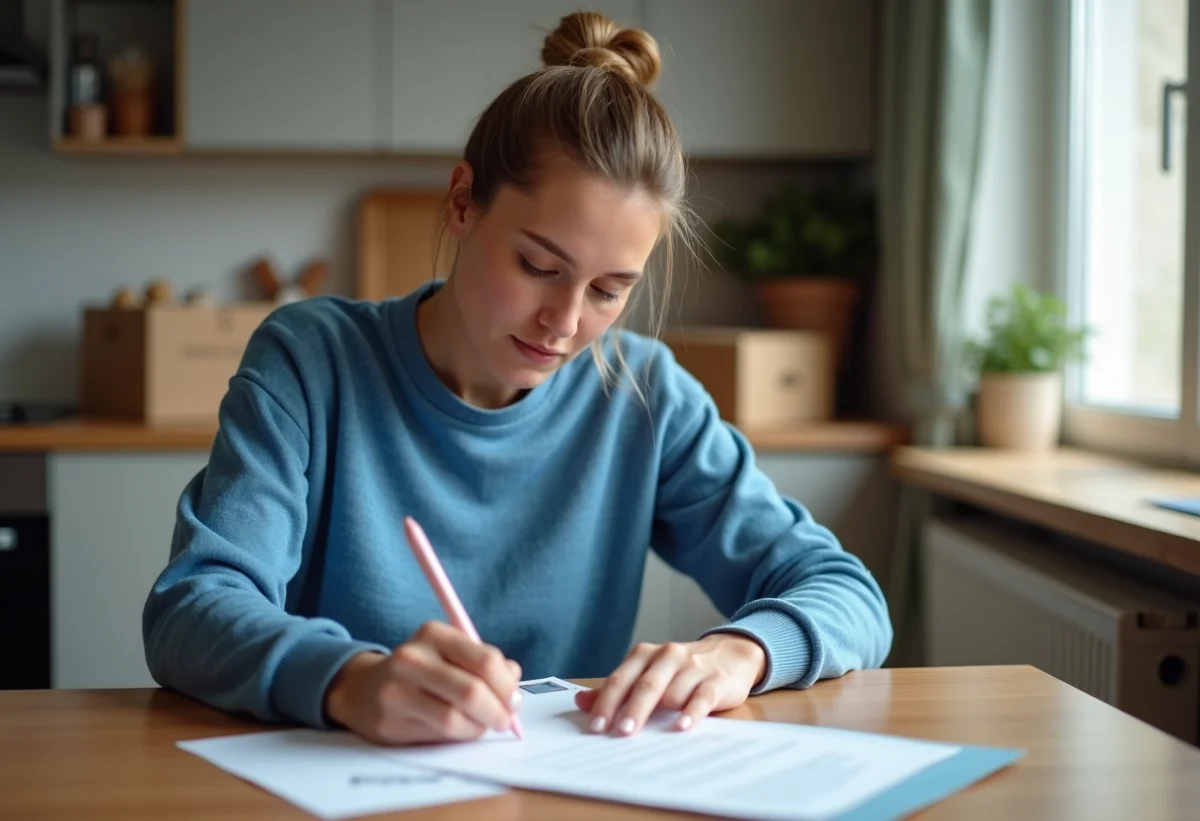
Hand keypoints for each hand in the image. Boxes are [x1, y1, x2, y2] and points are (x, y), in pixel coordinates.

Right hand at [323, 620, 522, 745]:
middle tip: (506, 720)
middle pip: (472, 690)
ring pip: (456, 717)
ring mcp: (397, 689)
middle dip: (498, 711)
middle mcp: (413, 657)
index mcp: (434, 634)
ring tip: (482, 726)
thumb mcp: (450, 655)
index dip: (506, 685)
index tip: (515, 699)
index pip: (484, 659)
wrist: (363, 689)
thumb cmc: (420, 672)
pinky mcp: (390, 719)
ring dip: (479, 727)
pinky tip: (461, 730)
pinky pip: (438, 733)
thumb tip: (514, 677)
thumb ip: (484, 663)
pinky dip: (460, 735)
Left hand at [574, 634, 766, 735]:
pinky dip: (691, 712)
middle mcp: (667, 656)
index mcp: (645, 655)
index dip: (607, 702)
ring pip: (673, 692)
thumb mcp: (647, 673)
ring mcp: (693, 667)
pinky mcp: (716, 680)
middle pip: (645, 685)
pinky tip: (682, 726)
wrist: (730, 653)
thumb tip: (581, 701)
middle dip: (632, 710)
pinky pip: (702, 697)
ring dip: (661, 714)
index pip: (621, 678)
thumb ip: (617, 688)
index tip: (597, 726)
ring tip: (648, 737)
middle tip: (620, 733)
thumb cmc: (681, 669)